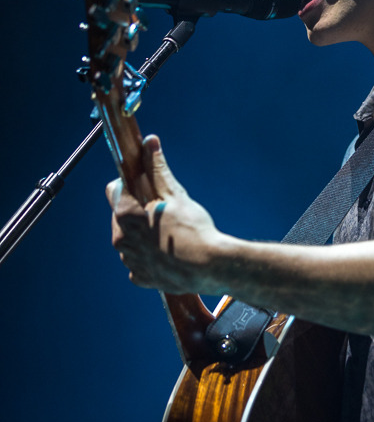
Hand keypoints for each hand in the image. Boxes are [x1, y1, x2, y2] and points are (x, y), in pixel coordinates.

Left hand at [106, 135, 222, 293]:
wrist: (211, 267)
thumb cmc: (193, 229)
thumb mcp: (175, 194)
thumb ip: (157, 169)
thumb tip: (149, 143)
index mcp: (125, 215)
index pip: (114, 189)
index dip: (131, 183)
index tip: (146, 184)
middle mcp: (121, 240)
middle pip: (121, 215)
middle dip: (138, 209)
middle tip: (164, 210)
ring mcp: (130, 262)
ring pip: (130, 240)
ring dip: (143, 234)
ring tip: (170, 233)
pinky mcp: (141, 278)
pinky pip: (139, 262)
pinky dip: (150, 257)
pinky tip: (168, 253)